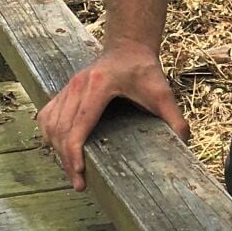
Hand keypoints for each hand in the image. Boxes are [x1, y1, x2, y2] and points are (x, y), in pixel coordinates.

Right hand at [38, 39, 188, 190]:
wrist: (128, 46)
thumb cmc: (144, 69)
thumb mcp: (162, 93)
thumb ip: (174, 118)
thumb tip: (184, 144)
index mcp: (98, 86)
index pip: (77, 126)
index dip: (74, 153)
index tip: (80, 175)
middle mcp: (77, 86)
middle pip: (61, 130)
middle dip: (66, 160)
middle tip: (79, 184)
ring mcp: (68, 87)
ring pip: (51, 124)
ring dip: (57, 149)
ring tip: (72, 170)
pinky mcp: (64, 90)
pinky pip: (48, 115)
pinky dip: (50, 134)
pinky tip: (59, 149)